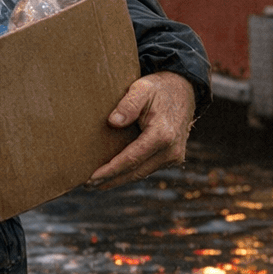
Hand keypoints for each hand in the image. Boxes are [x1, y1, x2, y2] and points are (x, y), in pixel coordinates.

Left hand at [86, 71, 196, 190]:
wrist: (184, 89)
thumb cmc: (159, 88)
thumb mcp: (142, 88)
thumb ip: (128, 104)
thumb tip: (113, 122)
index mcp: (162, 135)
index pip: (131, 159)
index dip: (110, 170)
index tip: (91, 177)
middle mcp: (171, 150)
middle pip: (135, 172)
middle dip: (111, 180)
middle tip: (87, 185)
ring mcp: (174, 156)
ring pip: (142, 173)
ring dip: (120, 179)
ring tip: (97, 183)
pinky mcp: (173, 157)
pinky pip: (148, 168)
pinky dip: (131, 172)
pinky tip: (116, 174)